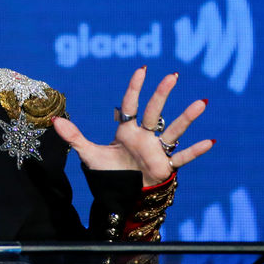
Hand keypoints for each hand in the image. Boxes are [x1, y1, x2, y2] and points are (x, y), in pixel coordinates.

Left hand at [52, 67, 213, 186]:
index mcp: (127, 131)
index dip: (135, 88)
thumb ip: (74, 137)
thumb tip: (54, 121)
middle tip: (172, 75)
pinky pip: (182, 157)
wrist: (121, 195)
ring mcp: (157, 150)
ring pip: (174, 131)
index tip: (142, 69)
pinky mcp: (165, 167)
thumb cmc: (108, 172)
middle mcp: (144, 136)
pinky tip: (210, 141)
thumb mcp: (89, 154)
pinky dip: (195, 151)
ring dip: (187, 118)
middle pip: (155, 111)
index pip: (131, 104)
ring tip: (201, 102)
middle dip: (162, 94)